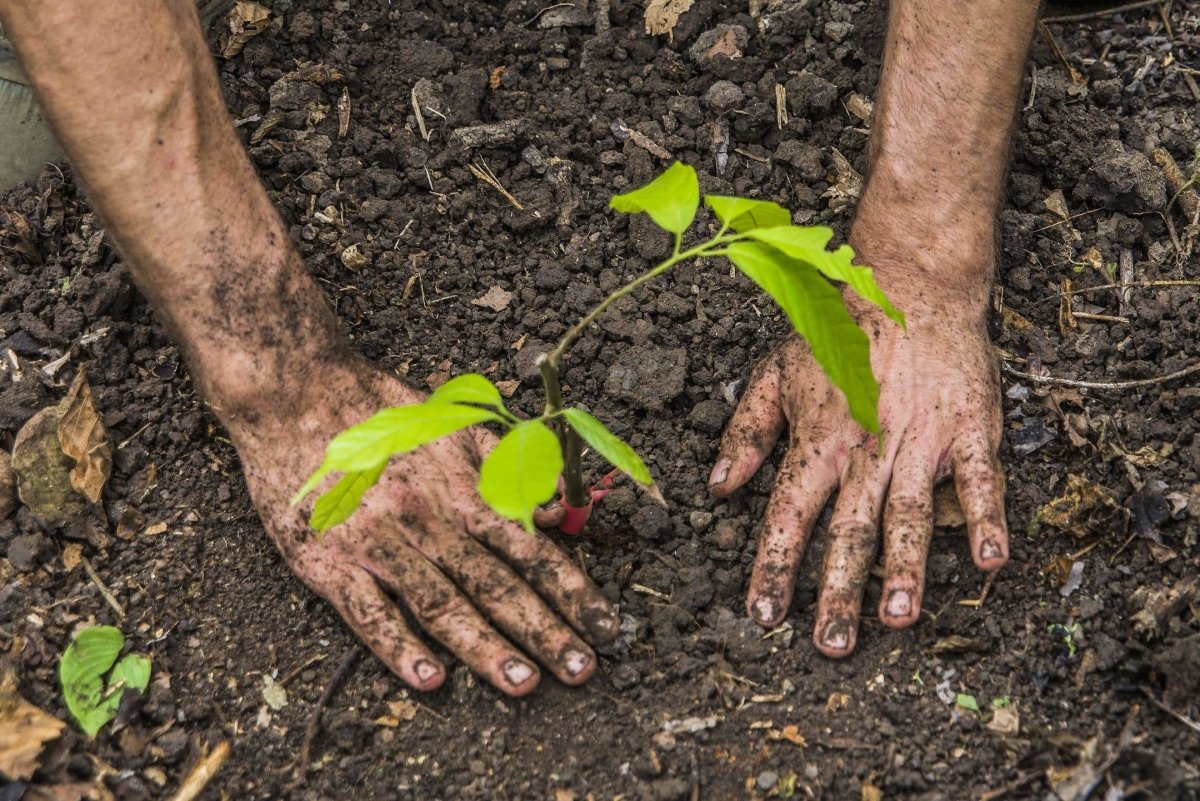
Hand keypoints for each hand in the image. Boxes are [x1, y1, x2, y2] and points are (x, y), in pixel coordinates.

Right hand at [231, 364, 618, 694]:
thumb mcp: (457, 426)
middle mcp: (428, 520)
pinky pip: (367, 612)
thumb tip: (559, 515)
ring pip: (441, 603)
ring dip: (485, 647)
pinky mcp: (327, 561)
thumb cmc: (381, 411)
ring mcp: (378, 543)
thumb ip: (509, 469)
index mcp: (462, 491)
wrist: (295, 392)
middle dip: (545, 631)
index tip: (608, 625)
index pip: (531, 550)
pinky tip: (429, 680)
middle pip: (496, 585)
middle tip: (583, 670)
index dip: (574, 590)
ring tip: (524, 683)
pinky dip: (399, 648)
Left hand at [709, 269, 1006, 656]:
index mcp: (817, 441)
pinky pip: (979, 480)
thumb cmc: (837, 334)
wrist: (909, 283)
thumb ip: (745, 432)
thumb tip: (717, 486)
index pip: (787, 515)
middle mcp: (865, 448)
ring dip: (905, 569)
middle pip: (848, 531)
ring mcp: (919, 440)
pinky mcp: (969, 428)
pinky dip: (986, 518)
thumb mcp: (774, 374)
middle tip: (830, 646)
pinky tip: (990, 560)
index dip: (772, 567)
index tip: (761, 615)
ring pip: (909, 514)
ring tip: (897, 617)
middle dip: (837, 592)